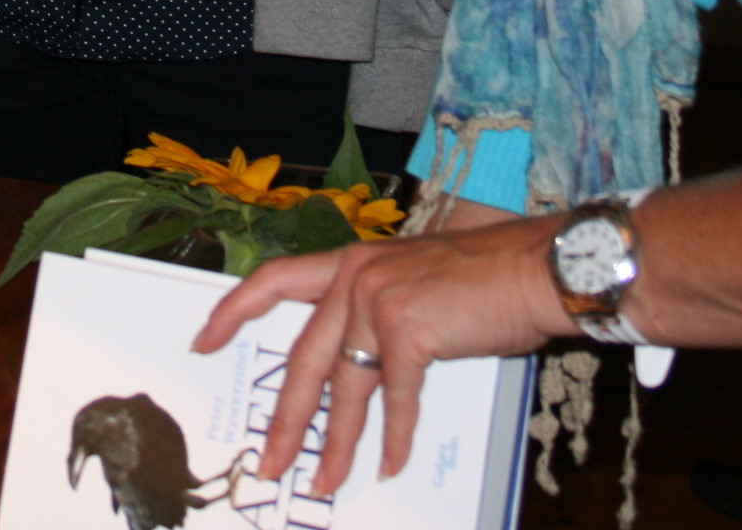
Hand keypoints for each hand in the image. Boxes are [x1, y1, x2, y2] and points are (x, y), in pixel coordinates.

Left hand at [191, 218, 564, 496]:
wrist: (537, 267)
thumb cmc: (488, 277)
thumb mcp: (416, 282)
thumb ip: (380, 315)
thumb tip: (358, 374)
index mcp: (352, 261)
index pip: (276, 280)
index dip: (234, 310)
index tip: (204, 341)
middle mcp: (356, 276)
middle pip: (303, 360)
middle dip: (285, 418)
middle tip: (269, 460)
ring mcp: (378, 302)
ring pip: (344, 389)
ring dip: (336, 444)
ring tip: (323, 481)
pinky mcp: (408, 330)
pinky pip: (394, 400)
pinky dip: (393, 438)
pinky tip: (390, 465)